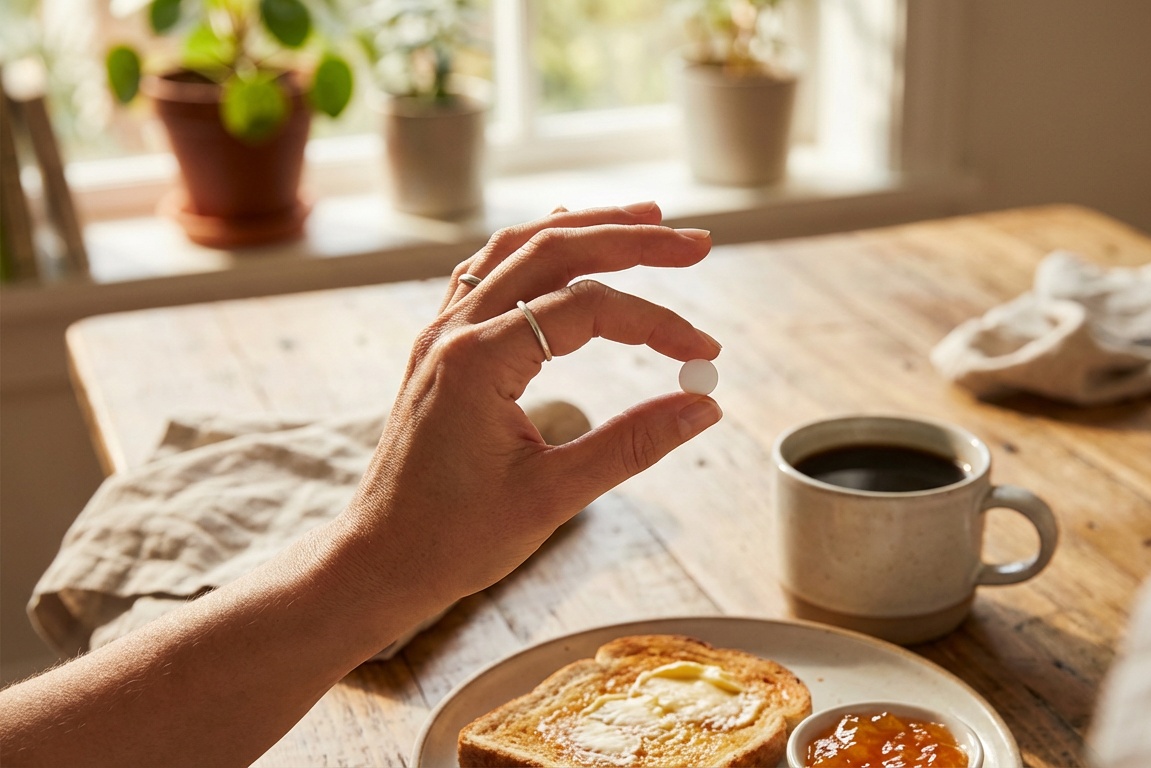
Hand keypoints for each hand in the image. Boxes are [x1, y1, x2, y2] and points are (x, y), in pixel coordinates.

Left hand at [339, 203, 721, 617]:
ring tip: (644, 218)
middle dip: (631, 238)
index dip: (655, 323)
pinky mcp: (440, 346)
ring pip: (517, 247)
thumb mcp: (554, 496)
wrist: (379, 562)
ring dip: (583, 226)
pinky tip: (566, 242)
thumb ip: (633, 444)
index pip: (588, 310)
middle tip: (697, 245)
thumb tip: (705, 407)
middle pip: (553, 248)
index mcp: (478, 362)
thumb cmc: (454, 539)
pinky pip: (488, 270)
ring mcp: (441, 333)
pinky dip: (536, 248)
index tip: (704, 356)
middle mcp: (454, 331)